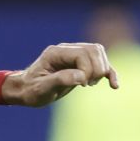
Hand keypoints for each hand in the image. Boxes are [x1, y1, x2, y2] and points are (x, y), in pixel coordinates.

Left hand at [2, 42, 119, 107]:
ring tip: (89, 85)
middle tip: (86, 85)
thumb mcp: (41, 88)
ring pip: (99, 54)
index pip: (82, 53)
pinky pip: (100, 62)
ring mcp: (74, 55)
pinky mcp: (81, 64)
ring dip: (102, 70)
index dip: (87, 68)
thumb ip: (60, 80)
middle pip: (94, 50)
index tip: (82, 84)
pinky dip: (109, 72)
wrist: (25, 91)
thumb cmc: (30, 90)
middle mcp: (66, 50)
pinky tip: (114, 85)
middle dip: (96, 68)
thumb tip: (81, 76)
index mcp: (56, 53)